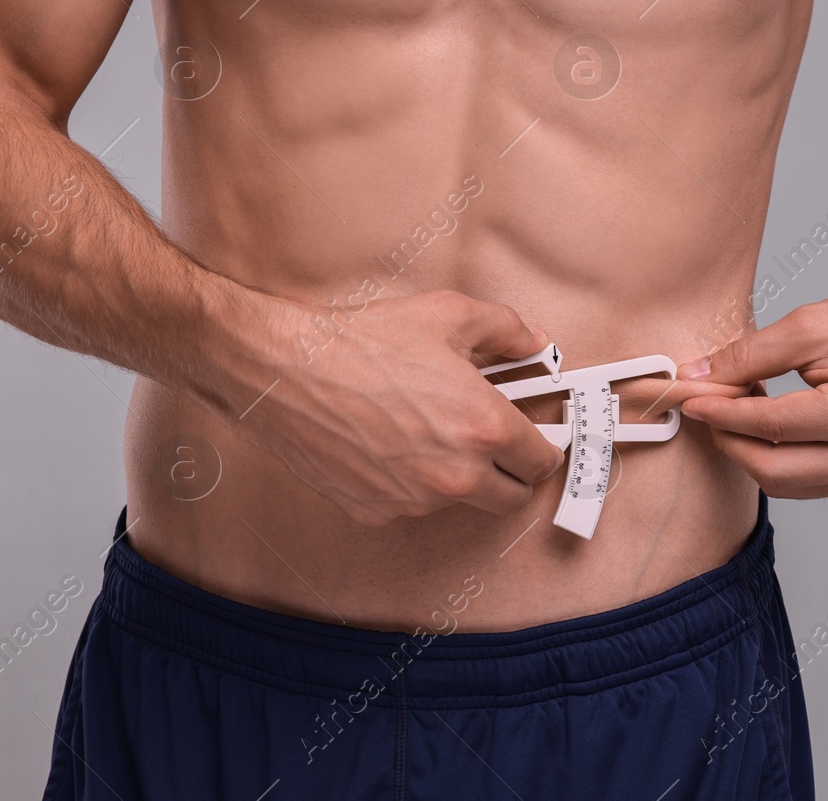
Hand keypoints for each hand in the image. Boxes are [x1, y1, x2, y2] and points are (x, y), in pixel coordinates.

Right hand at [234, 290, 566, 525]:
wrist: (285, 369)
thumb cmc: (365, 340)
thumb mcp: (450, 315)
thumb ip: (508, 330)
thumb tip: (536, 344)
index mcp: (484, 427)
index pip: (541, 462)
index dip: (542, 447)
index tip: (535, 439)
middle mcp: (455, 474)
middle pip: (511, 498)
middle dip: (510, 473)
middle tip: (494, 444)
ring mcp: (414, 500)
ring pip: (459, 502)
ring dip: (457, 477)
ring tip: (428, 430)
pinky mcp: (375, 511)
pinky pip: (411, 505)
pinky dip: (410, 483)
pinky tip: (390, 444)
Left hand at [676, 287, 827, 497]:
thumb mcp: (814, 325)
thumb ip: (751, 354)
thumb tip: (699, 377)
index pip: (771, 427)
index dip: (722, 413)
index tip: (692, 399)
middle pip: (773, 469)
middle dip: (731, 439)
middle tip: (710, 406)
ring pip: (788, 484)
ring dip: (753, 452)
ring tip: (742, 409)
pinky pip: (811, 483)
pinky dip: (781, 459)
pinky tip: (771, 426)